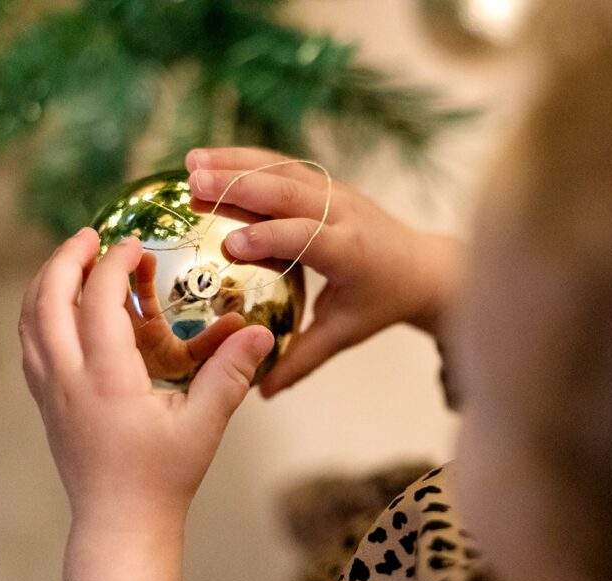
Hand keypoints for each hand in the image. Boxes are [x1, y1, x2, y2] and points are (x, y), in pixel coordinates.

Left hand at [19, 228, 274, 580]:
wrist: (120, 525)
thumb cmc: (164, 478)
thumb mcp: (205, 424)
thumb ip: (231, 374)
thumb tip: (261, 330)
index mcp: (107, 381)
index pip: (97, 303)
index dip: (113, 266)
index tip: (134, 245)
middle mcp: (68, 380)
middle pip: (46, 301)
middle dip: (66, 260)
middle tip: (91, 235)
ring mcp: (50, 392)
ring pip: (29, 321)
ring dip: (46, 282)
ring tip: (73, 261)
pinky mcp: (46, 403)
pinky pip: (30, 345)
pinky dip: (39, 313)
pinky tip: (62, 307)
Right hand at [186, 147, 463, 396]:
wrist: (422, 265)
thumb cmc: (381, 302)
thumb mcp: (345, 334)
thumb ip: (302, 360)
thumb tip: (261, 392)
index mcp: (351, 253)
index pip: (309, 238)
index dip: (270, 239)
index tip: (231, 245)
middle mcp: (344, 214)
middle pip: (290, 193)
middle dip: (240, 186)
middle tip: (194, 185)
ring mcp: (337, 192)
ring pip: (284, 169)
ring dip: (236, 163)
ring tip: (190, 162)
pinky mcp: (328, 183)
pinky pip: (286, 165)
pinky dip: (248, 158)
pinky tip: (212, 157)